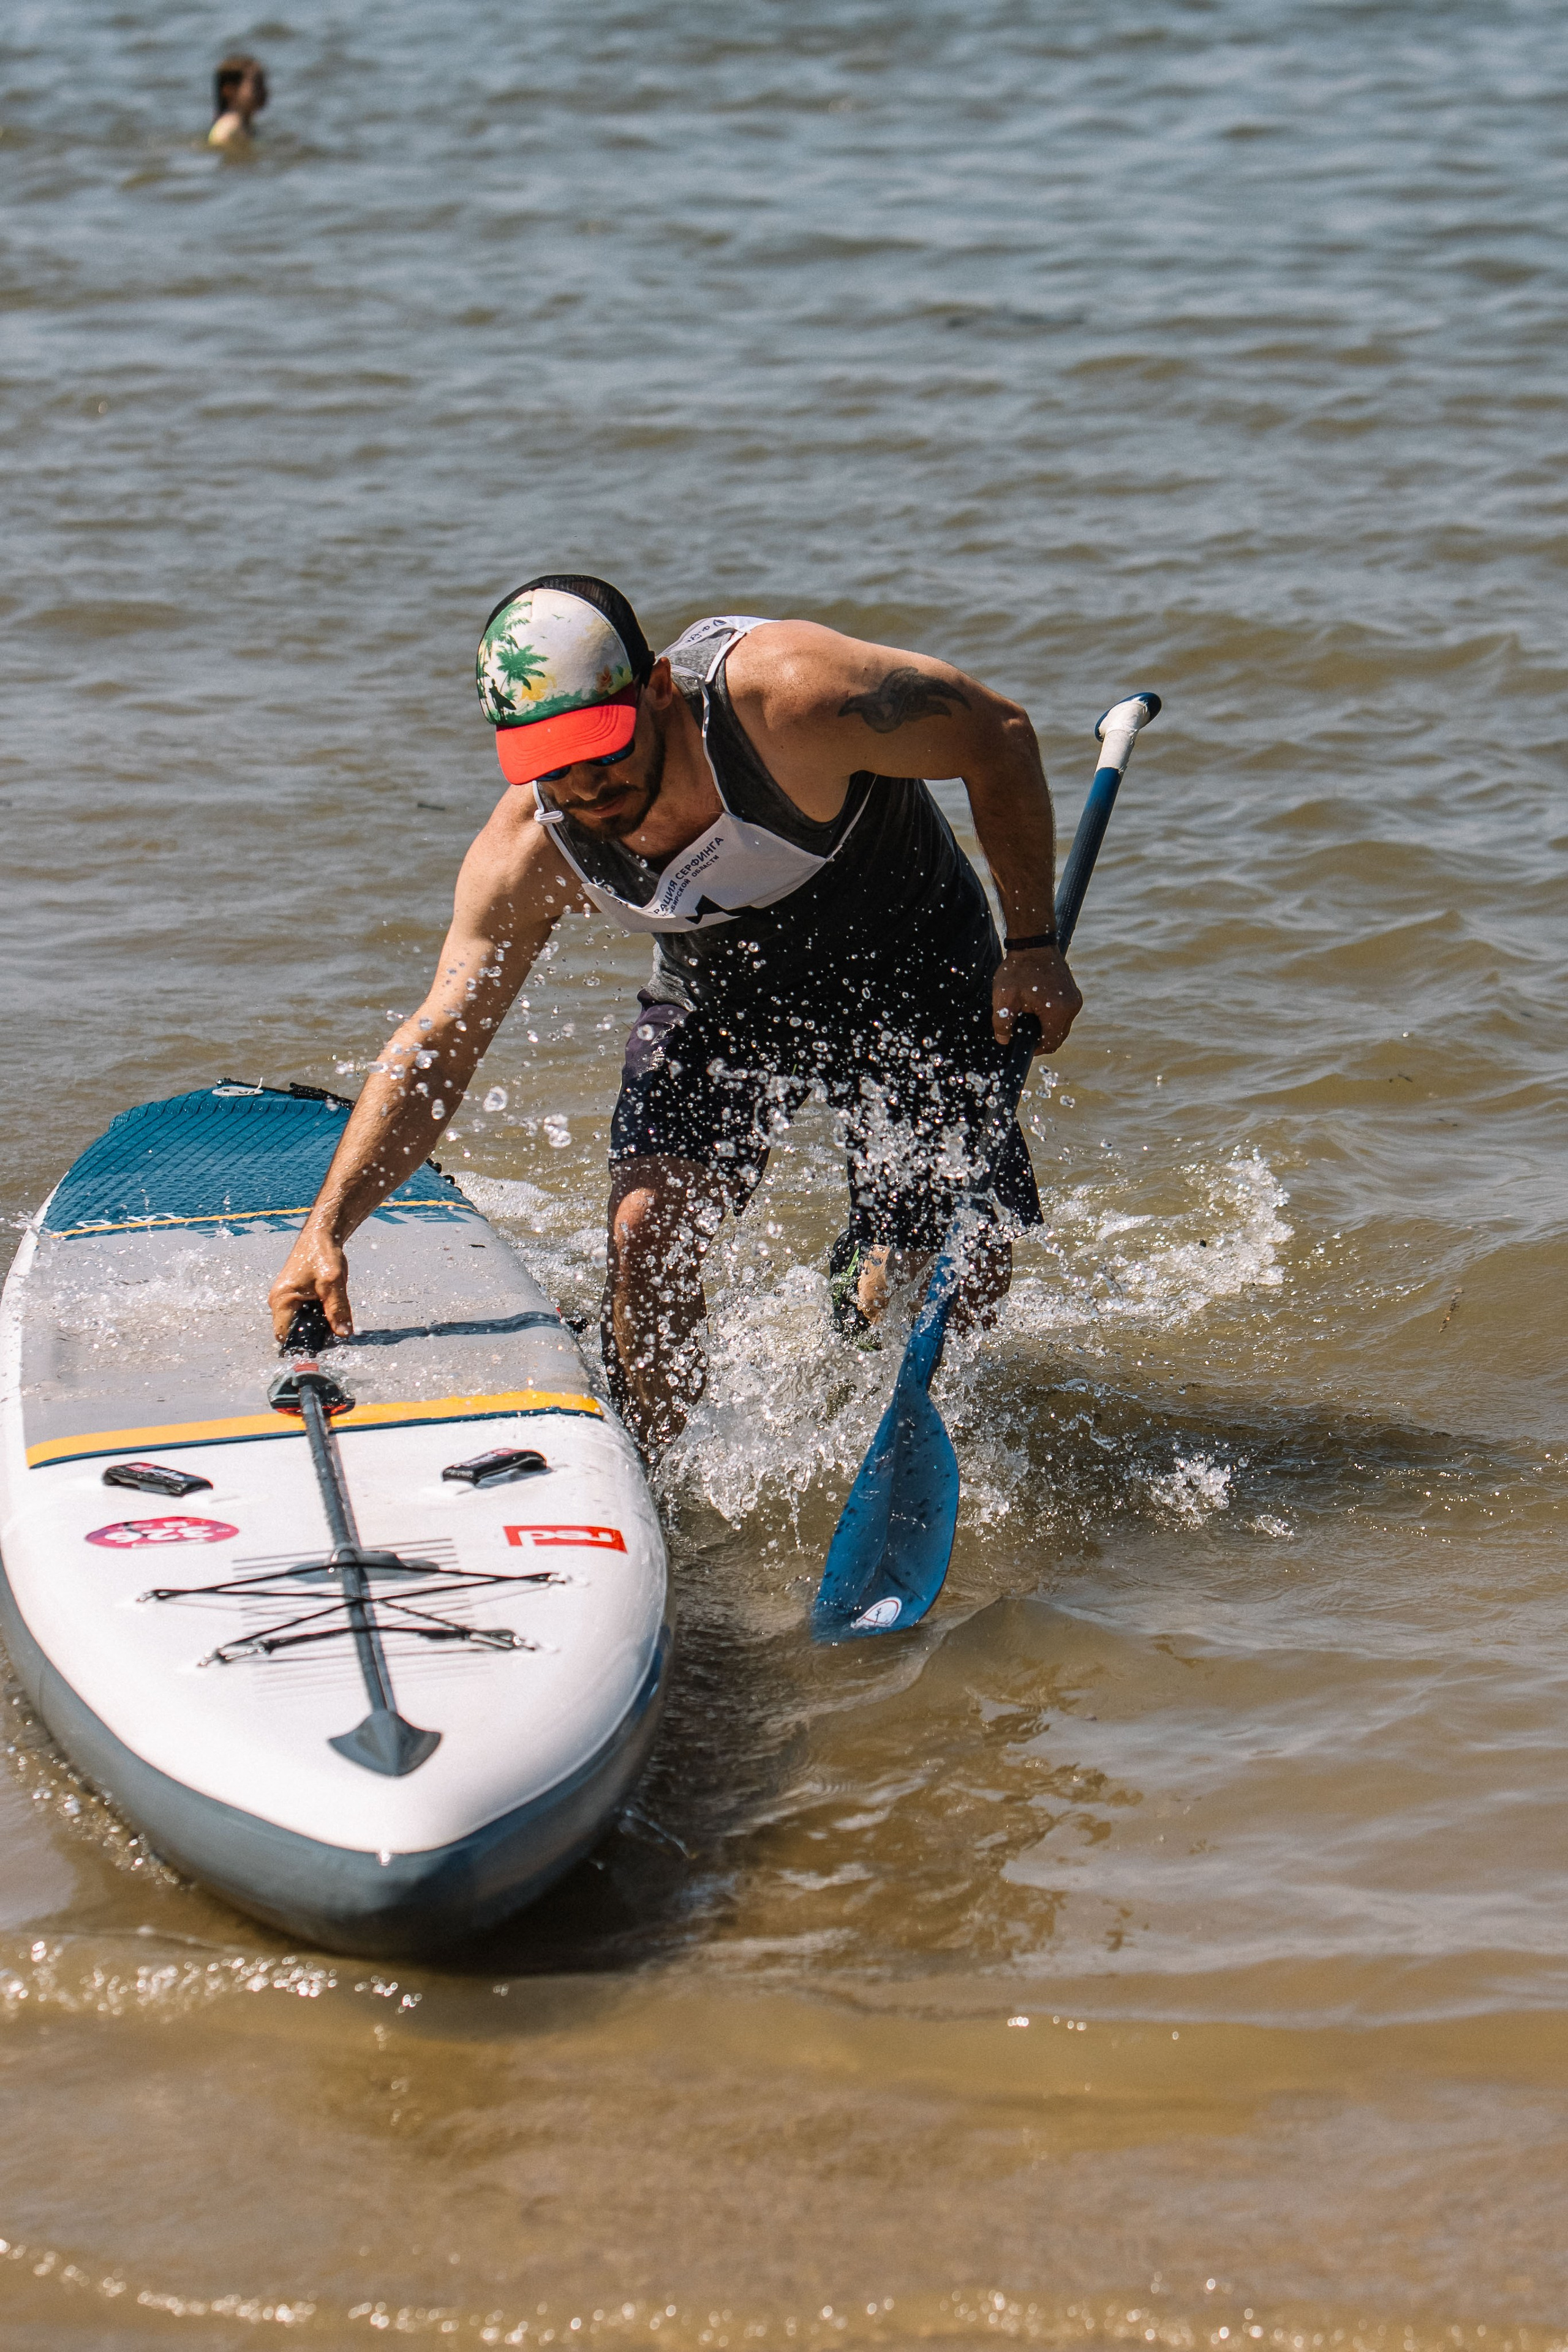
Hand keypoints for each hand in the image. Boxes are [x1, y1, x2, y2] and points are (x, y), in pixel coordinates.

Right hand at [269, 1224, 353, 1344]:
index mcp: (281, 1300)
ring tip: (332, 1319)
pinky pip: (304, 1313)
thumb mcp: (333, 1283)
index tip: (321, 1344)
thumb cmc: (322, 1254)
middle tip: (332, 1331)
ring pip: (300, 1323)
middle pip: (292, 1331)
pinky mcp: (295, 1295)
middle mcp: (279, 1301)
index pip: (284, 1335)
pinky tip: (329, 1309)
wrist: (321, 1234)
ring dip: (316, 1325)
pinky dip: (317, 1315)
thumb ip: (337, 1310)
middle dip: (312, 1334)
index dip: (301, 1343)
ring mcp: (286, 1298)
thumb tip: (344, 1333)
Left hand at [992, 944, 1081, 1053]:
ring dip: (1046, 1027)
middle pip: (1058, 1037)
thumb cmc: (1019, 969)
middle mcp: (1072, 1007)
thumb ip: (1002, 1023)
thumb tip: (1003, 1041)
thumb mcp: (1004, 997)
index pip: (1050, 1043)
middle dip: (1041, 1038)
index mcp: (1058, 1010)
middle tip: (1023, 1030)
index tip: (1022, 1043)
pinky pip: (1064, 1015)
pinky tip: (1037, 1008)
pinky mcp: (1073, 994)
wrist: (1033, 943)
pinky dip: (1052, 1017)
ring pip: (1061, 1026)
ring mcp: (1075, 999)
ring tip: (1029, 1017)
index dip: (1035, 1049)